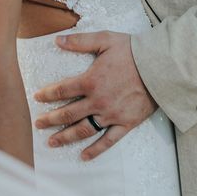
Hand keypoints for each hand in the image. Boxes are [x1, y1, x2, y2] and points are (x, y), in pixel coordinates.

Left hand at [32, 31, 156, 160]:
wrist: (160, 67)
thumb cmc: (132, 51)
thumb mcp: (104, 39)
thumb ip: (79, 41)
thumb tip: (57, 40)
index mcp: (90, 80)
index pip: (62, 91)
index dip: (47, 95)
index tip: (36, 98)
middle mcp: (97, 101)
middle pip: (68, 114)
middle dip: (51, 120)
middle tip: (37, 124)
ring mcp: (111, 115)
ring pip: (83, 130)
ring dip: (66, 137)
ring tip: (52, 142)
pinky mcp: (125, 124)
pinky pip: (108, 141)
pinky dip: (95, 150)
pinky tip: (84, 156)